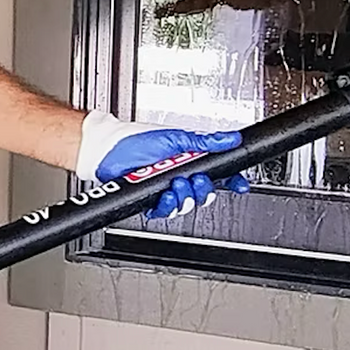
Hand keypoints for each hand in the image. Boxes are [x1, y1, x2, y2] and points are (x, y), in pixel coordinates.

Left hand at [93, 126, 251, 219]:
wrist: (109, 150)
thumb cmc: (137, 140)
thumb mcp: (176, 138)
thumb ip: (205, 141)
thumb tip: (230, 139)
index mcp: (188, 161)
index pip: (218, 174)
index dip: (231, 181)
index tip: (240, 184)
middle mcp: (179, 177)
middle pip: (204, 194)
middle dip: (203, 189)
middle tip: (196, 179)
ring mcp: (165, 190)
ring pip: (186, 205)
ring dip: (184, 196)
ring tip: (176, 184)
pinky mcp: (151, 202)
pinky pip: (165, 212)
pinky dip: (167, 206)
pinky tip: (164, 196)